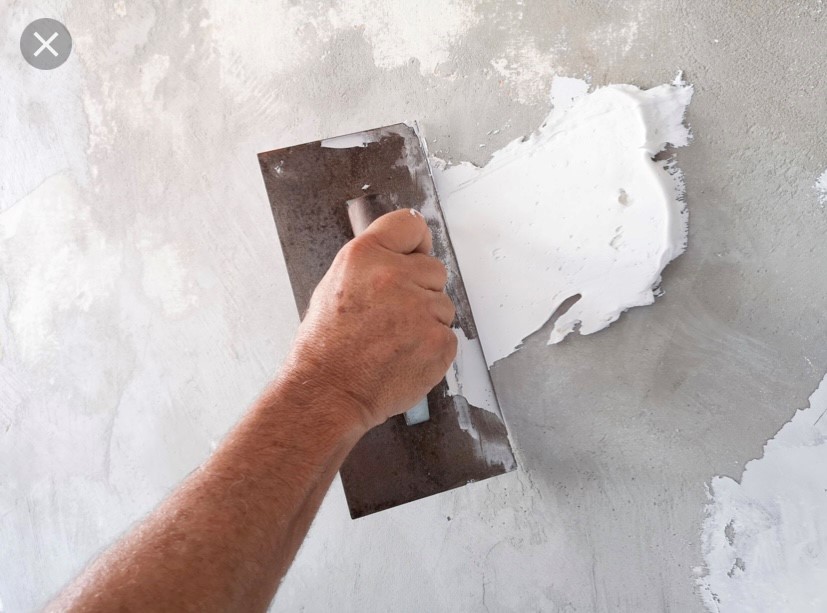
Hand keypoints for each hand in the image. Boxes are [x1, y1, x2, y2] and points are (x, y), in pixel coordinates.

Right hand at [280, 209, 456, 430]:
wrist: (329, 392)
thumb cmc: (326, 346)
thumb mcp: (336, 284)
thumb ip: (374, 263)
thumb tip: (406, 254)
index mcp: (365, 256)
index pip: (411, 225)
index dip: (415, 244)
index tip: (414, 255)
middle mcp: (394, 276)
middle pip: (435, 268)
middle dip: (421, 289)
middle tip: (392, 315)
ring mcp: (420, 309)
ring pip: (443, 304)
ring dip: (426, 321)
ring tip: (393, 339)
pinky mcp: (438, 341)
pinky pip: (448, 335)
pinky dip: (432, 347)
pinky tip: (404, 355)